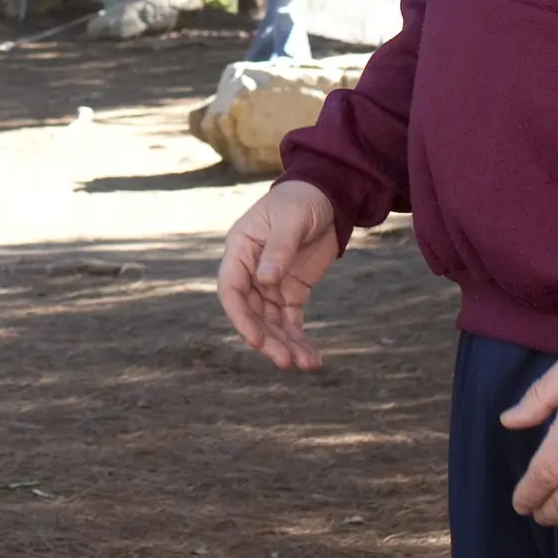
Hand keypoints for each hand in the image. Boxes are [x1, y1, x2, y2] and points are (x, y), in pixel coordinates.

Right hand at [217, 179, 341, 369]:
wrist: (326, 194)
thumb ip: (278, 248)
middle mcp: (250, 270)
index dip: (241, 317)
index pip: (231, 289)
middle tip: (286, 361)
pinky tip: (311, 358)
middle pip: (251, 312)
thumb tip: (265, 280)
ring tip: (306, 364)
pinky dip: (298, 338)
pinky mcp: (291, 290)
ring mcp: (270, 282)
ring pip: (271, 322)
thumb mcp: (291, 219)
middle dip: (267, 339)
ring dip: (285, 344)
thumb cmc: (300, 199)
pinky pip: (290, 320)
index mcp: (240, 249)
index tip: (257, 340)